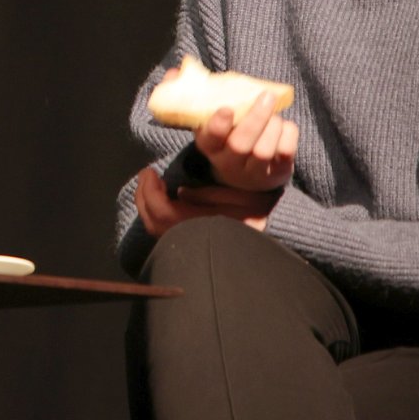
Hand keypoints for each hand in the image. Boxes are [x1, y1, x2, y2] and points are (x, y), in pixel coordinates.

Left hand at [134, 167, 278, 236]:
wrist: (274, 241)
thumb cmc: (259, 218)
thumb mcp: (238, 199)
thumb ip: (207, 195)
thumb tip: (180, 192)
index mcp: (197, 225)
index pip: (161, 209)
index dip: (150, 190)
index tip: (151, 171)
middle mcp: (187, 239)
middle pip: (152, 220)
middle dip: (144, 195)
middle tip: (148, 176)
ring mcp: (187, 246)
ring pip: (155, 228)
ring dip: (148, 205)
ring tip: (154, 186)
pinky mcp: (190, 248)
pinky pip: (163, 233)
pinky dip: (156, 216)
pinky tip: (164, 203)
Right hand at [195, 89, 296, 192]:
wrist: (247, 172)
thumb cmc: (232, 135)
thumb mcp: (219, 123)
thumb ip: (217, 103)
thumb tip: (203, 72)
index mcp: (210, 147)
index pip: (210, 139)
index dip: (218, 125)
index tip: (227, 108)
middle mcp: (228, 163)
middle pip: (240, 145)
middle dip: (256, 118)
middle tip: (267, 96)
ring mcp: (253, 173)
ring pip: (263, 151)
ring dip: (273, 126)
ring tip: (274, 115)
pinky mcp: (276, 174)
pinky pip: (285, 153)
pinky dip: (288, 134)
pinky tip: (284, 126)